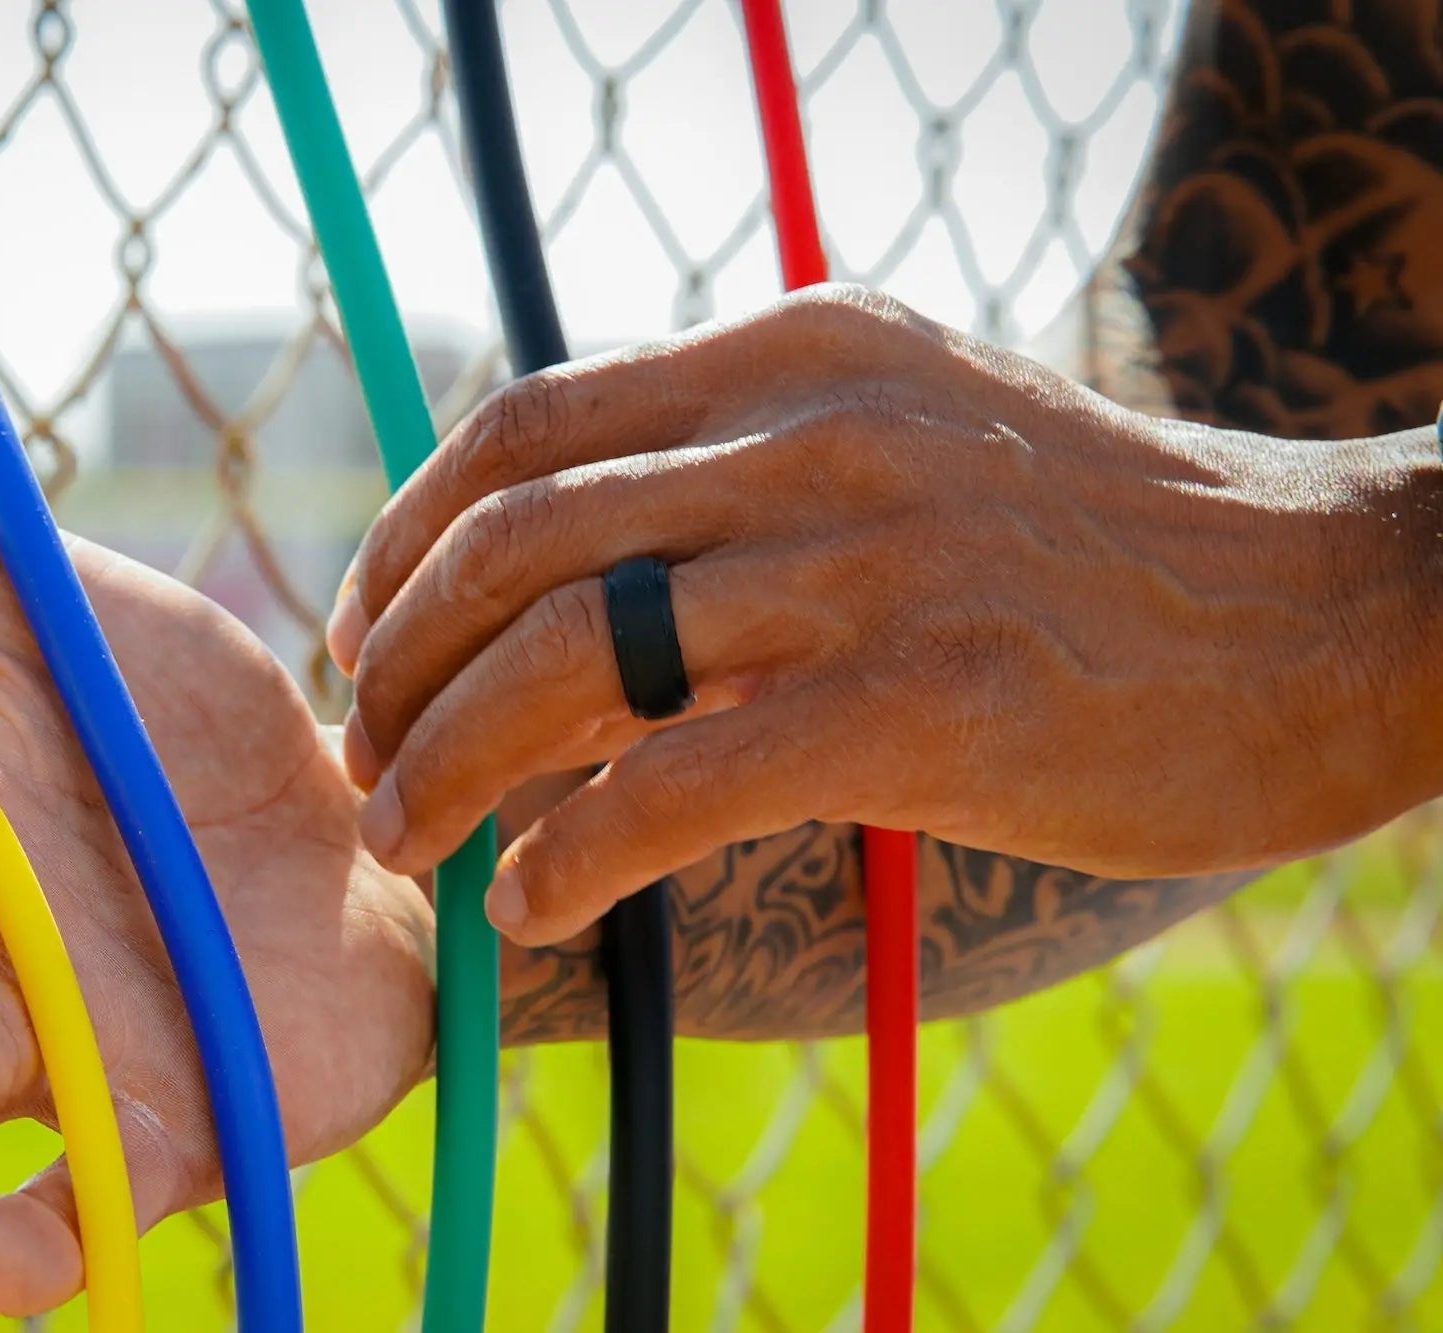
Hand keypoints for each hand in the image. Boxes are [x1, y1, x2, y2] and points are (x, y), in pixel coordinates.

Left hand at [329, 285, 1442, 945]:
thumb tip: (571, 586)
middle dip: (400, 665)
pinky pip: (675, 782)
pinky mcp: (924, 700)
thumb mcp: (906, 439)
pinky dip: (570, 851)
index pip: (524, 422)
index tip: (369, 631)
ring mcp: (868, 560)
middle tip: (369, 760)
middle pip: (513, 541)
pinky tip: (537, 901)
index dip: (410, 534)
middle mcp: (812, 432)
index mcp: (794, 354)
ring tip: (409, 844)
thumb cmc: (1096, 550)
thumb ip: (747, 473)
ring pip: (567, 656)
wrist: (1332, 607)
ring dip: (447, 764)